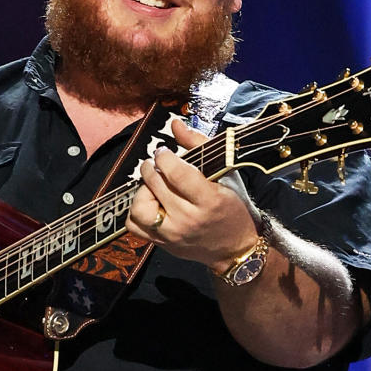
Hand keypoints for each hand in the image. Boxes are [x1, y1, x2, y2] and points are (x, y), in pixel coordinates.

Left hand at [127, 118, 261, 270]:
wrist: (235, 248)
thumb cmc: (232, 206)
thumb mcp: (225, 173)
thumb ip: (199, 145)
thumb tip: (175, 123)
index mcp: (208, 200)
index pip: (176, 172)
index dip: (164, 156)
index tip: (163, 152)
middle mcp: (188, 219)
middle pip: (155, 185)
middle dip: (151, 168)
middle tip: (156, 164)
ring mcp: (173, 235)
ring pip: (139, 208)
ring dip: (141, 191)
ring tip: (152, 185)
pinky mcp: (163, 244)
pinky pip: (135, 226)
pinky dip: (136, 211)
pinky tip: (150, 203)